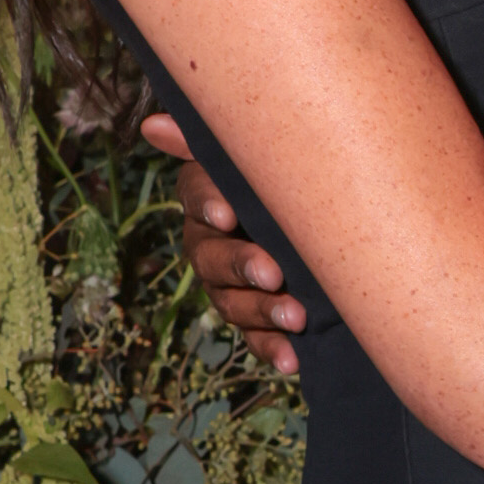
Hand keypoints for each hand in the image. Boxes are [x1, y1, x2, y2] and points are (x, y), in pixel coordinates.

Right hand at [143, 111, 303, 380]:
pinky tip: (292, 359)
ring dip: (262, 311)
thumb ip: (211, 143)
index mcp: (210, 199)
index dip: (209, 205)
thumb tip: (152, 125)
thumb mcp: (265, 159)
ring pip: (232, 301)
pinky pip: (255, 338)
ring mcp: (230, 286)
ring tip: (297, 316)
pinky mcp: (255, 320)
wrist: (331, 233)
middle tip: (275, 272)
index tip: (227, 214)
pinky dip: (272, 349)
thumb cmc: (290, 184)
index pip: (197, 197)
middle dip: (242, 265)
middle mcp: (210, 244)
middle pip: (211, 256)